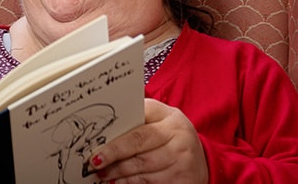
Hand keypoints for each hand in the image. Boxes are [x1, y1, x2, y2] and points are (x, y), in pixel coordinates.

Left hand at [88, 99, 207, 182]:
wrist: (201, 160)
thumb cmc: (172, 137)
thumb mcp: (161, 121)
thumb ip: (138, 120)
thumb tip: (105, 130)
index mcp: (171, 119)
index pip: (138, 130)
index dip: (115, 141)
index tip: (96, 147)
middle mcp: (180, 138)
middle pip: (139, 149)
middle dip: (113, 157)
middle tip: (95, 163)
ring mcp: (182, 161)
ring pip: (142, 169)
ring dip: (118, 174)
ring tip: (103, 174)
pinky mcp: (181, 180)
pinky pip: (149, 183)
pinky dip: (131, 183)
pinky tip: (119, 182)